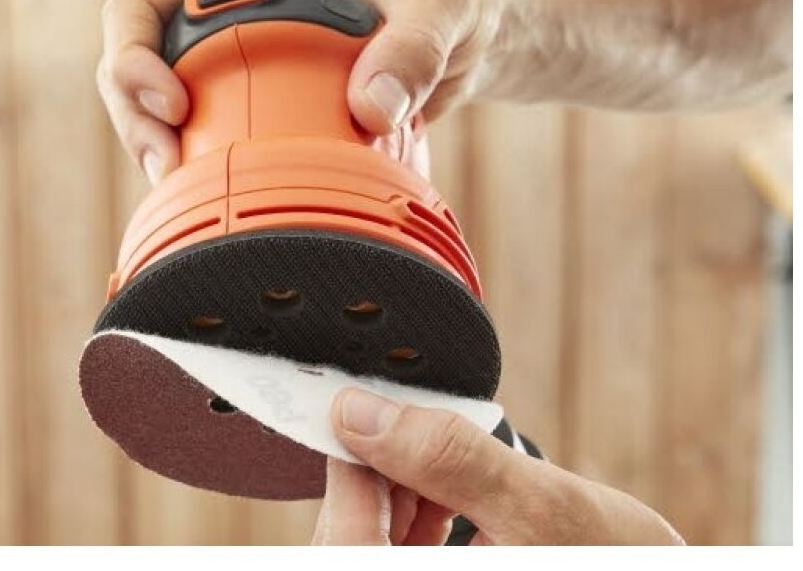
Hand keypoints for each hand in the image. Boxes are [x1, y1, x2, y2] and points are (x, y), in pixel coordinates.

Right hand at [98, 0, 493, 183]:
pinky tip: (226, 203)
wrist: (476, 16)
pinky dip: (211, 171)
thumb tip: (369, 110)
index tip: (174, 105)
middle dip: (139, 122)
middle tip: (169, 168)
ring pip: (172, 109)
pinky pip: (218, 136)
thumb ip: (413, 48)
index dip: (131, 56)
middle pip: (141, 66)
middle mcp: (230, 11)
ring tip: (190, 194)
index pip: (143, 3)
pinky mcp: (270, 101)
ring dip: (166, 154)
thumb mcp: (439, 1)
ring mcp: (245, 58)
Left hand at [311, 387, 683, 544]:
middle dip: (373, 481)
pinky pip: (393, 557)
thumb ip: (449, 457)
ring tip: (437, 470)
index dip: (347, 465)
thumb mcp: (542, 505)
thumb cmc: (618, 562)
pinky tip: (439, 503)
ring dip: (390, 502)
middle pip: (348, 543)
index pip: (345, 536)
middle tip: (405, 432)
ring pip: (365, 548)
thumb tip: (360, 412)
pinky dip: (408, 525)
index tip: (358, 409)